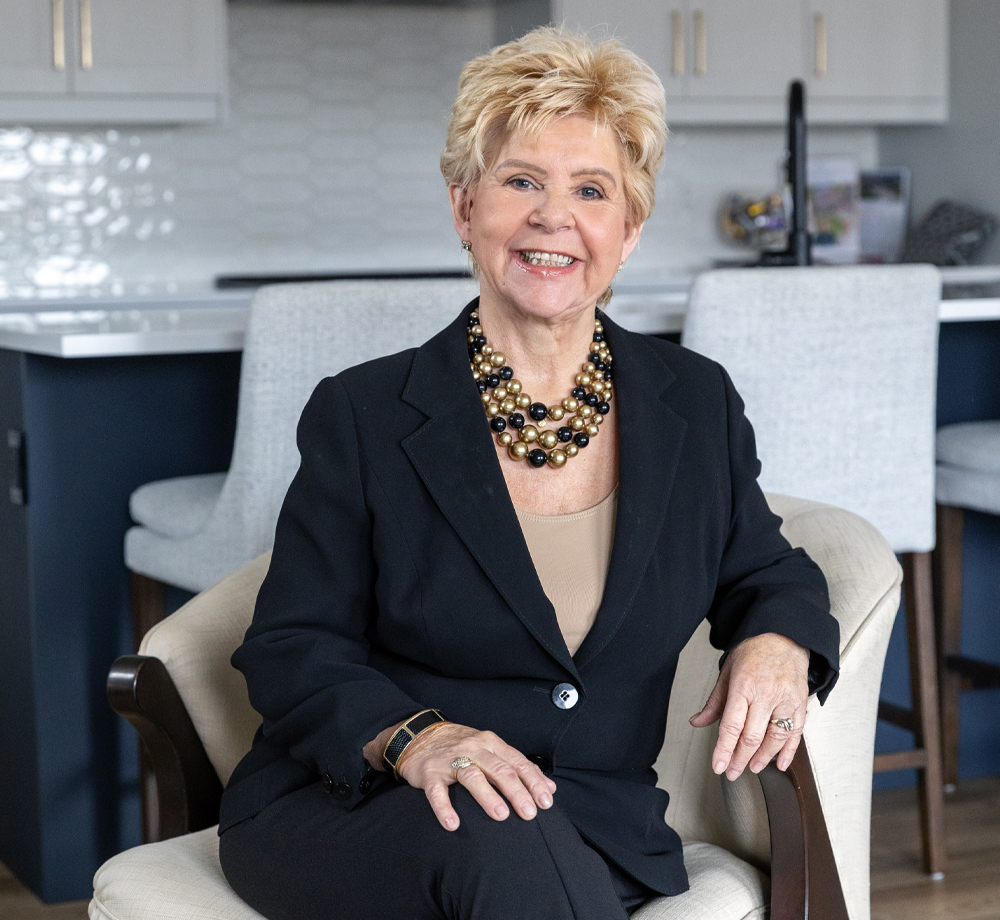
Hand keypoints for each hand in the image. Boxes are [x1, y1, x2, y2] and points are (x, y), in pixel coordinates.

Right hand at [368, 722, 556, 831]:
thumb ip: (518, 767)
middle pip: (499, 769)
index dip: (533, 782)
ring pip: (472, 776)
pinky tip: (453, 824)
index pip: (517, 762)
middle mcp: (473, 748)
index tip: (546, 802)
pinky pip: (437, 791)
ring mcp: (450, 760)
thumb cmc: (461, 747)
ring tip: (501, 815)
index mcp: (491, 743)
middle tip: (529, 813)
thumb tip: (550, 788)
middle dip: (516, 791)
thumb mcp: (491, 749)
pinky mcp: (429, 772)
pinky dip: (444, 808)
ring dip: (487, 796)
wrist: (419, 735)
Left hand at [689, 632, 808, 779]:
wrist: (784, 637)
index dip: (724, 749)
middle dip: (740, 759)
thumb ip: (714, 702)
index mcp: (743, 686)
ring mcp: (785, 700)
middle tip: (732, 772)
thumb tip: (697, 722)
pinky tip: (779, 764)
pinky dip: (788, 752)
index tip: (718, 765)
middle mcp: (766, 695)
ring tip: (751, 767)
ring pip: (775, 738)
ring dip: (763, 758)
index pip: (731, 725)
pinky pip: (796, 734)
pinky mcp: (800, 704)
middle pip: (752, 736)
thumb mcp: (727, 671)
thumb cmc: (754, 652)